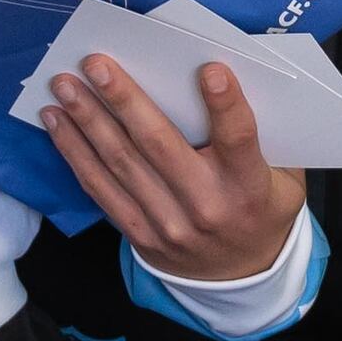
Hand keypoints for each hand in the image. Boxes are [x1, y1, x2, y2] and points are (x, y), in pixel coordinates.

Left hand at [42, 59, 304, 286]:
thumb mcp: (284, 175)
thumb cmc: (262, 207)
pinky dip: (75, 152)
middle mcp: (206, 206)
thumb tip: (221, 71)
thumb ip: (262, 134)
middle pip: (159, 146)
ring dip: (87, 120)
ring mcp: (168, 224)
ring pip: (121, 164)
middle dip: (125, 100)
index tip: (209, 70)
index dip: (226, 107)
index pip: (240, 142)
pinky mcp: (139, 234)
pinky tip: (57, 122)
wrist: (241, 277)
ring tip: (64, 86)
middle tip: (97, 63)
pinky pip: (100, 189)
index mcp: (249, 187)